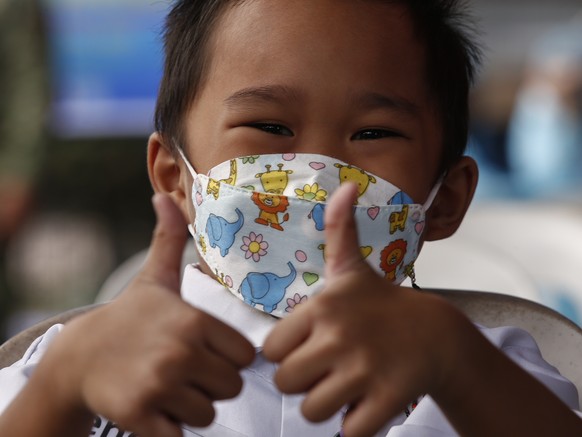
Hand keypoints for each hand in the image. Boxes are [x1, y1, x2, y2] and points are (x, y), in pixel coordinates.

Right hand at [39, 193, 254, 436]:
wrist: (80, 357)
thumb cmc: (129, 318)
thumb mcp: (154, 279)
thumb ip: (169, 240)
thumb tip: (164, 197)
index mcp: (195, 321)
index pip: (245, 357)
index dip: (227, 359)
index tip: (204, 352)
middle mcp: (182, 351)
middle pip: (231, 387)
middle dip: (211, 384)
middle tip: (183, 371)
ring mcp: (161, 384)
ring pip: (208, 414)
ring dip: (191, 407)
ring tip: (166, 386)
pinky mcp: (142, 415)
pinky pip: (180, 436)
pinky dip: (170, 429)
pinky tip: (154, 407)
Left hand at [263, 184, 462, 436]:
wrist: (437, 334)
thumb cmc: (382, 302)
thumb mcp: (353, 267)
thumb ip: (339, 229)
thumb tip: (344, 185)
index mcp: (322, 308)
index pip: (270, 350)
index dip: (286, 354)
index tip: (308, 347)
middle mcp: (339, 337)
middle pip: (286, 384)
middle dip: (303, 383)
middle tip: (326, 371)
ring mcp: (365, 370)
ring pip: (312, 412)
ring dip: (326, 407)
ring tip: (344, 387)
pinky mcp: (388, 400)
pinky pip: (348, 432)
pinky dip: (353, 426)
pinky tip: (365, 404)